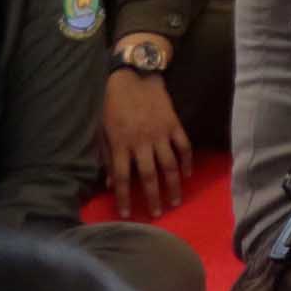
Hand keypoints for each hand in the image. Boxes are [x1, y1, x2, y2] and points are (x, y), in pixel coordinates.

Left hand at [99, 65, 193, 218]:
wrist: (134, 76)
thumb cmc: (112, 104)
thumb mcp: (103, 130)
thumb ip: (108, 156)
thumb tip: (110, 183)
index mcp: (121, 144)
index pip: (123, 178)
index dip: (124, 197)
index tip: (126, 214)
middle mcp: (142, 142)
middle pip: (149, 176)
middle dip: (153, 197)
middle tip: (157, 213)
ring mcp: (160, 133)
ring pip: (169, 165)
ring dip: (173, 185)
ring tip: (175, 200)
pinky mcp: (174, 124)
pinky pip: (184, 146)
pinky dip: (187, 161)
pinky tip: (188, 174)